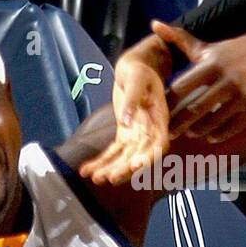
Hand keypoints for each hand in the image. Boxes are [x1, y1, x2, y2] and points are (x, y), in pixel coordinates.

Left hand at [78, 36, 172, 185]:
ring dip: (110, 169)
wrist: (136, 68)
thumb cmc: (139, 71)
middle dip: (125, 169)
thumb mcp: (136, 79)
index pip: (158, 144)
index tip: (136, 166)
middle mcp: (150, 132)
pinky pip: (112, 153)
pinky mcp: (124, 135)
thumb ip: (132, 99)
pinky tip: (86, 171)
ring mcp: (136, 136)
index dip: (149, 157)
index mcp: (158, 119)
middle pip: (139, 156)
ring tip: (95, 178)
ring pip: (124, 159)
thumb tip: (125, 122)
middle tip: (109, 178)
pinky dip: (100, 162)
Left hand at [159, 20, 245, 143]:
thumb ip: (180, 39)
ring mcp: (243, 94)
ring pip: (214, 120)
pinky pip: (234, 126)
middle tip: (169, 133)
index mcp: (212, 64)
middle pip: (195, 107)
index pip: (182, 86)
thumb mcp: (209, 46)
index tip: (160, 110)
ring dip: (198, 130)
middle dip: (179, 123)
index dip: (169, 101)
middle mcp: (227, 79)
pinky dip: (220, 134)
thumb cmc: (235, 51)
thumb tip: (153, 23)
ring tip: (190, 133)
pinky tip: (211, 138)